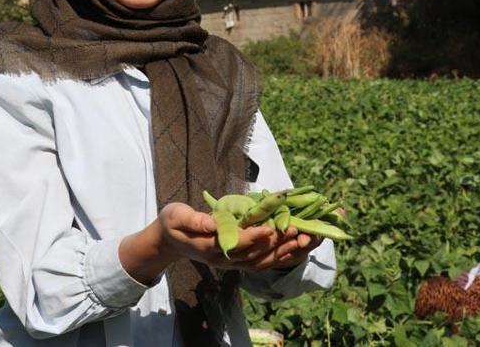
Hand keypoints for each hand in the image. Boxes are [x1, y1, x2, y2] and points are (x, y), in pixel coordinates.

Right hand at [119, 202, 323, 283]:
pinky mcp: (240, 261)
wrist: (171, 241)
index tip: (271, 228)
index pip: (237, 244)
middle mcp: (225, 259)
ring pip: (265, 261)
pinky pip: (266, 262)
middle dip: (279, 244)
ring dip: (287, 251)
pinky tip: (300, 246)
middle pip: (257, 255)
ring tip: (308, 238)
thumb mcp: (176, 216)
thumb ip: (193, 220)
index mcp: (210, 247)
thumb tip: (211, 224)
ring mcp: (234, 262)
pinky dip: (284, 255)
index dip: (255, 237)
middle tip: (300, 230)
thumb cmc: (173, 223)